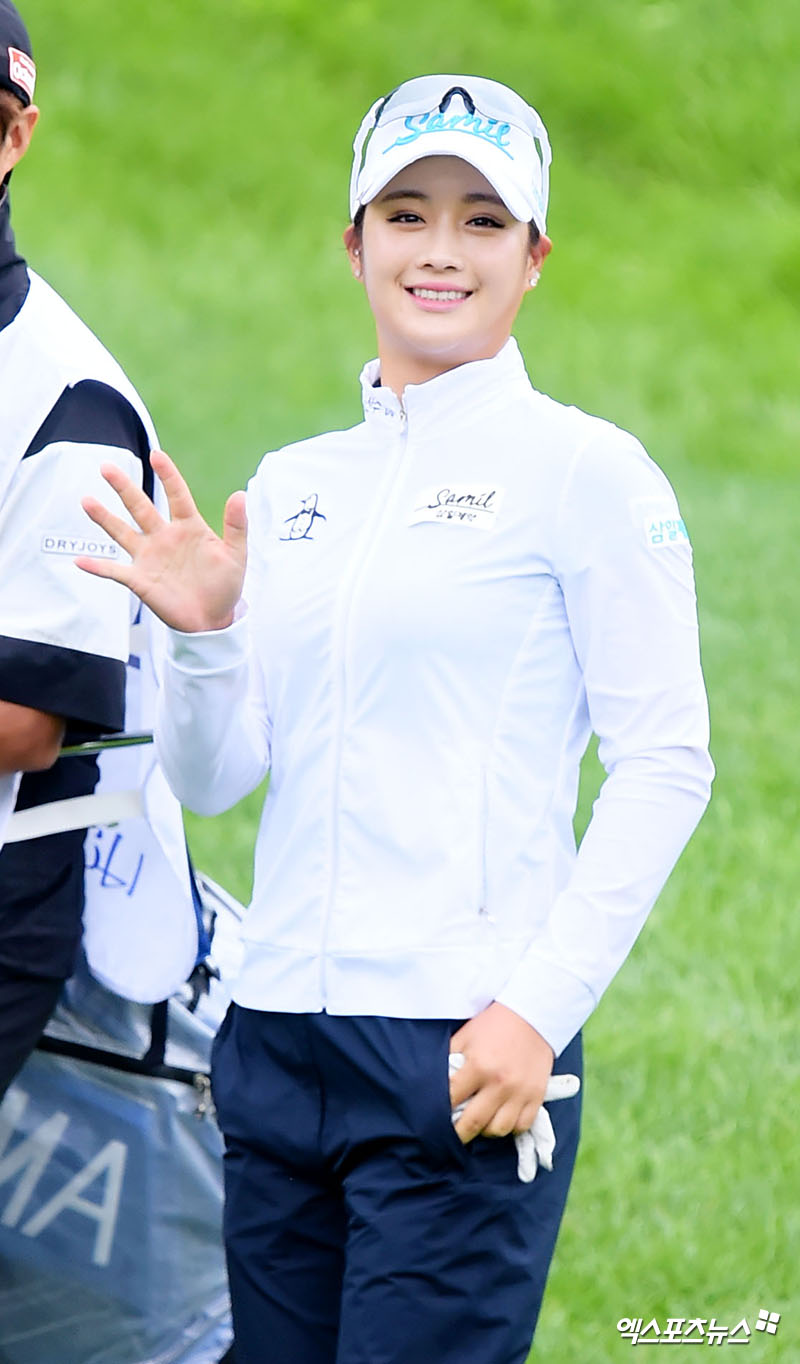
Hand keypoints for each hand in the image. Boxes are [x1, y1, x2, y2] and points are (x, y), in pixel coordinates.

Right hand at [76, 450, 246, 632]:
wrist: (213, 619)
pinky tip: (80, 561)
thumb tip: (240, 494)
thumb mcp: (236, 554)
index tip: (156, 455)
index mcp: (189, 527)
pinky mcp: (140, 580)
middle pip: (140, 507)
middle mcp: (164, 537)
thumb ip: (237, 525)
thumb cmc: (225, 585)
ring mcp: (149, 557)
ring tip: (87, 501)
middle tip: (107, 467)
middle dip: (124, 487)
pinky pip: (115, 571)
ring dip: (104, 518)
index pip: (176, 495)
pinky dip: (98, 567)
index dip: (167, 475)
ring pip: (122, 532)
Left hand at [449, 1001, 554, 1143]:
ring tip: (480, 1121)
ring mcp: (520, 1092)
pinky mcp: (537, 1096)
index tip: (435, 1117)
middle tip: (453, 1134)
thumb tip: (434, 1083)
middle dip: (458, 1133)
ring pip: (498, 1130)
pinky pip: (521, 1126)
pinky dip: (510, 1127)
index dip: (439, 1111)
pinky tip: (502, 1117)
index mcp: (478, 1065)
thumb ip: (450, 1060)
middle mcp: (499, 1083)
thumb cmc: (494, 1025)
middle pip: (473, 1123)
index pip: (451, 1099)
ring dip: (485, 1130)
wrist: (531, 1015)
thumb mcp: (465, 1036)